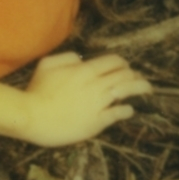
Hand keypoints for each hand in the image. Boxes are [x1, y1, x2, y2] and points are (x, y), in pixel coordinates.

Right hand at [21, 51, 150, 146]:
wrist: (31, 116)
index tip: (125, 66)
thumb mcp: (47, 64)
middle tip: (138, 78)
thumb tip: (82, 59)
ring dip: (139, 88)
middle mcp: (96, 85)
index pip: (114, 61)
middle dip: (134, 75)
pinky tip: (129, 110)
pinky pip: (118, 114)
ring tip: (147, 90)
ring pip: (126, 91)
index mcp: (85, 70)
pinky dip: (126, 110)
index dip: (122, 62)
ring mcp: (97, 104)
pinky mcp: (96, 122)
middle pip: (124, 75)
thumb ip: (67, 57)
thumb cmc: (36, 91)